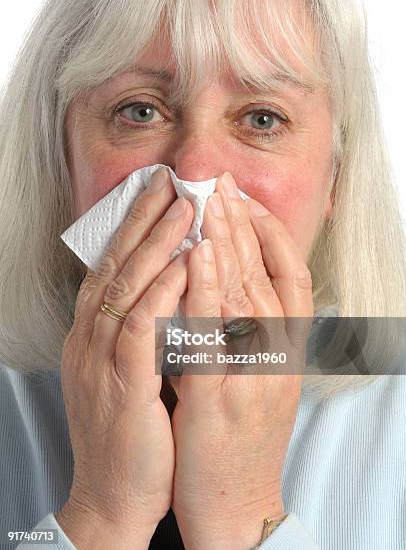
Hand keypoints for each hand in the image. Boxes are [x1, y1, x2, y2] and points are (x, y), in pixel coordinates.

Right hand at [55, 167, 193, 548]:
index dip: (136, 225)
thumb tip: (170, 285)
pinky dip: (163, 294)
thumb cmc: (132, 428)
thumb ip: (143, 327)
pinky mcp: (122, 387)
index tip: (161, 191)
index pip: (114, 265)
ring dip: (157, 244)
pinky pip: (141, 331)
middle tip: (170, 180)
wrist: (114, 495)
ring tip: (184, 207)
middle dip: (144, 219)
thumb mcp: (131, 368)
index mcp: (97, 333)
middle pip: (116, 264)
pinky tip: (185, 265)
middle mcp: (93, 338)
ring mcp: (103, 360)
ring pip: (127, 288)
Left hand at [171, 172, 313, 549]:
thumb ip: (249, 328)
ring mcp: (252, 374)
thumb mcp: (257, 375)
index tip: (247, 198)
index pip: (290, 275)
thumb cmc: (239, 434)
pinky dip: (205, 288)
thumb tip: (230, 277)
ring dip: (226, 243)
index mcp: (285, 347)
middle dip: (242, 223)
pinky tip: (195, 254)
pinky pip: (212, 334)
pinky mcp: (221, 397)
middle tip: (223, 181)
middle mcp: (277, 354)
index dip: (271, 232)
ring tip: (210, 200)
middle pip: (264, 274)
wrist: (236, 503)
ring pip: (243, 294)